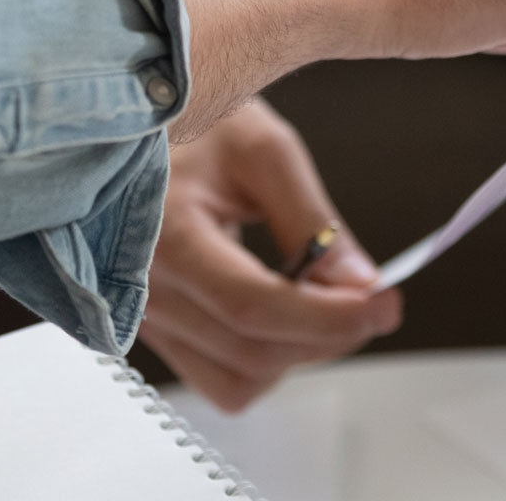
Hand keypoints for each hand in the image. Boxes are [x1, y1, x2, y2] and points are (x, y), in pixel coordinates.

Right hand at [139, 100, 399, 411]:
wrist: (122, 125)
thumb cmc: (190, 123)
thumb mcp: (262, 148)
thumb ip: (312, 219)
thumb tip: (362, 284)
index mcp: (163, 231)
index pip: (252, 304)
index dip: (327, 316)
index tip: (383, 303)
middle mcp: (141, 288)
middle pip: (252, 352)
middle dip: (327, 333)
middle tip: (373, 297)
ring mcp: (141, 317)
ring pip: (236, 381)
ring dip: (296, 352)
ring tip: (320, 298)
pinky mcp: (151, 332)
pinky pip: (216, 377)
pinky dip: (262, 359)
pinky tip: (279, 310)